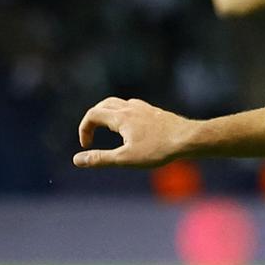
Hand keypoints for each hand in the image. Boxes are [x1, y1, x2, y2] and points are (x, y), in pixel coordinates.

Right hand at [73, 97, 193, 168]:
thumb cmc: (158, 150)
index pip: (92, 115)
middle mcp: (130, 107)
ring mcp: (144, 108)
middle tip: (92, 135)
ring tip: (108, 129)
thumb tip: (76, 160)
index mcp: (120, 116)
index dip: (84, 130)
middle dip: (93, 119)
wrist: (188, 139)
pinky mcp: (155, 112)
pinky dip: (124, 113)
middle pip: (103, 105)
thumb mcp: (125, 159)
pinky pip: (134, 106)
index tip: (87, 146)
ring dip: (108, 114)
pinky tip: (132, 127)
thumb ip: (100, 159)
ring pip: (119, 103)